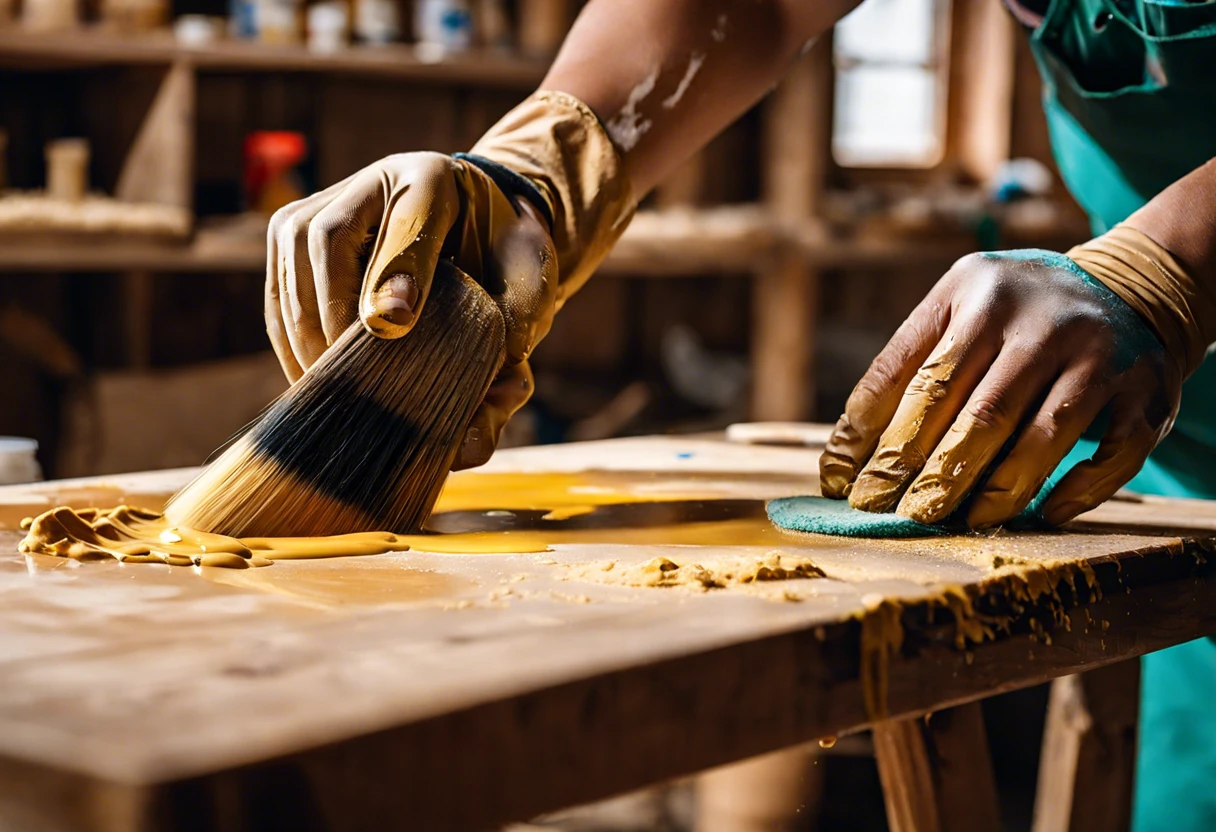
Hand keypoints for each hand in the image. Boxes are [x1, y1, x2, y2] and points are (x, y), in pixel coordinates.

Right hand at [265, 152, 557, 469]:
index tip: (394, 327)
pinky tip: (314, 385)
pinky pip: (279, 295)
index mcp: (434, 180)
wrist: (473, 226)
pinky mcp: (290, 237)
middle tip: (357, 386)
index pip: (408, 224)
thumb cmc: (500, 260)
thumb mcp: (525, 282)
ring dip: (307, 341)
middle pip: (329, 243)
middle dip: (337, 321)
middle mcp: (372, 180)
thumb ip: (516, 326)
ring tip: (335, 397)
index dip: (394, 274)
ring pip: (293, 270)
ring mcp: (325, 203)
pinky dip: (291, 343)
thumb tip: (482, 411)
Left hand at [819, 251, 1180, 527]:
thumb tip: (842, 462)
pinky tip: (1040, 513)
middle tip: (886, 512)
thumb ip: (904, 373)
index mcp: (974, 293)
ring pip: (1040, 437)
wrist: (1126, 285)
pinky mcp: (1146, 391)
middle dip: (923, 472)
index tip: (843, 483)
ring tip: (948, 520)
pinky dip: (1075, 491)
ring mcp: (1098, 353)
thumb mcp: (954, 313)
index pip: (911, 375)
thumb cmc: (1010, 316)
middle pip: (973, 412)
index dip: (869, 435)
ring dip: (992, 490)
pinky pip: (1112, 455)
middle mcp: (1039, 318)